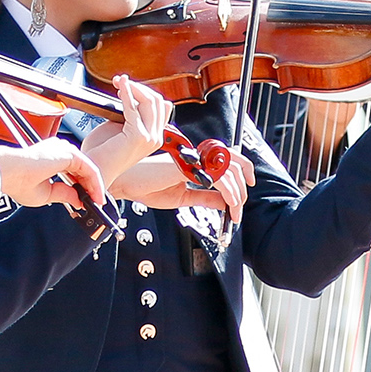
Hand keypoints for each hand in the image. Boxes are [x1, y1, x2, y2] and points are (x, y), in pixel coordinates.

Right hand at [0, 140, 113, 216]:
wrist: (8, 173)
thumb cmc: (19, 181)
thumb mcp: (47, 194)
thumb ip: (64, 194)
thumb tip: (78, 200)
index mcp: (52, 158)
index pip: (74, 173)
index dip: (82, 188)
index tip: (86, 202)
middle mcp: (59, 151)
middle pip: (83, 170)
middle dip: (91, 188)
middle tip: (96, 204)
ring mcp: (65, 150)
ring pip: (88, 170)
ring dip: (95, 187)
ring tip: (98, 202)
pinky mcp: (69, 154)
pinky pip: (90, 169)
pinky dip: (95, 183)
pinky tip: (96, 196)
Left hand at [79, 76, 176, 186]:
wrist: (95, 172)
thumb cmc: (102, 154)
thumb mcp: (119, 128)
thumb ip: (128, 114)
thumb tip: (130, 94)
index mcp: (154, 137)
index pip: (161, 106)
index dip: (145, 92)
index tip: (128, 86)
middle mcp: (155, 138)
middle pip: (157, 101)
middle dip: (139, 86)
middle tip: (121, 81)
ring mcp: (149, 138)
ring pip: (149, 101)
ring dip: (133, 87)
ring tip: (119, 82)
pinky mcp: (138, 136)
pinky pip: (133, 107)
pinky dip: (126, 93)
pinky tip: (120, 86)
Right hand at [112, 146, 248, 220]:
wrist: (125, 182)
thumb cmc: (145, 185)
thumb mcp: (182, 197)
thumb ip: (203, 197)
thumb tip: (222, 202)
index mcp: (193, 161)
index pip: (225, 158)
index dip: (241, 169)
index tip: (244, 189)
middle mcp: (196, 157)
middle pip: (233, 160)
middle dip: (243, 185)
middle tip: (240, 207)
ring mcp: (192, 161)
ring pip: (229, 171)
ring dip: (237, 196)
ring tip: (234, 213)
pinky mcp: (187, 168)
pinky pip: (217, 179)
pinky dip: (228, 195)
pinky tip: (228, 207)